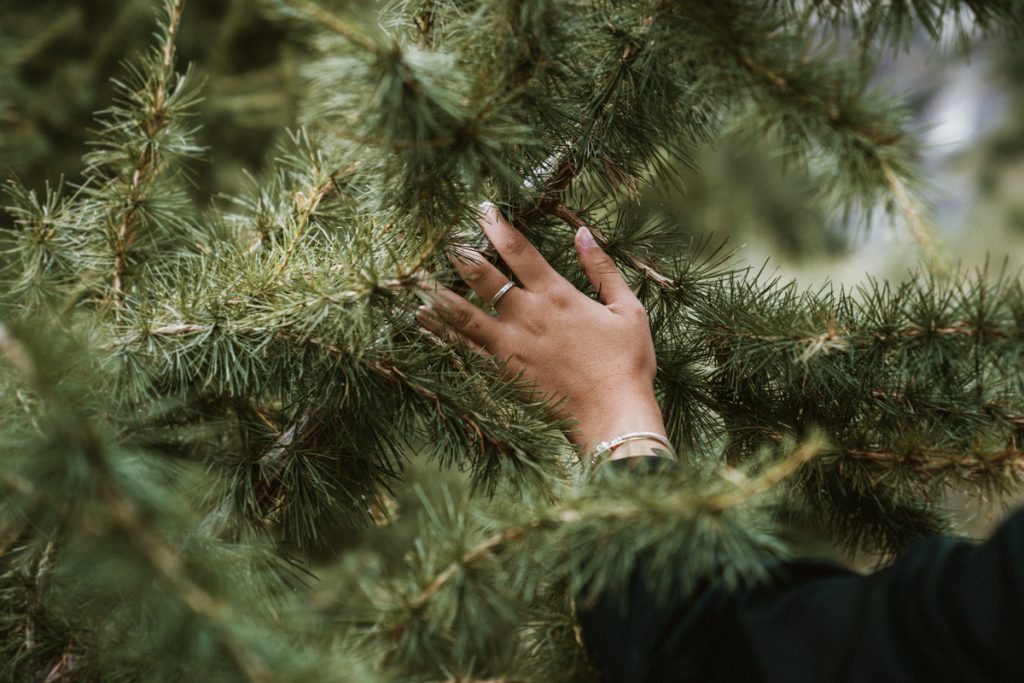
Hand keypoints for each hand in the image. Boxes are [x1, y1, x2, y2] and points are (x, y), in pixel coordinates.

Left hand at [416, 203, 666, 459]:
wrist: (613, 414)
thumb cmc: (627, 363)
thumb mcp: (627, 309)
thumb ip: (602, 269)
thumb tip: (583, 233)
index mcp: (557, 295)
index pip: (519, 251)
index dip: (497, 226)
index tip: (481, 209)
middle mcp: (527, 315)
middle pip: (483, 277)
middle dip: (461, 255)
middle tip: (443, 239)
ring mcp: (510, 345)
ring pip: (463, 314)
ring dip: (439, 294)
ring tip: (417, 280)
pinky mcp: (502, 373)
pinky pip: (463, 349)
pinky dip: (442, 333)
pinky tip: (424, 322)